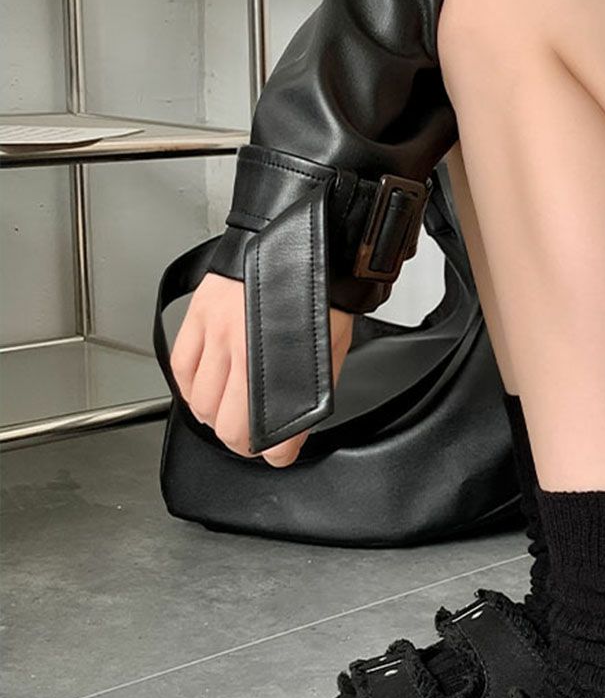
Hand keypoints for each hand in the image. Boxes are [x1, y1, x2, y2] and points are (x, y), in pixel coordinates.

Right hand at [170, 272, 354, 467]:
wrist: (308, 241)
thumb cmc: (323, 294)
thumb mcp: (330, 352)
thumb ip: (310, 396)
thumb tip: (292, 435)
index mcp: (281, 363)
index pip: (266, 431)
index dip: (273, 453)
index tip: (277, 455)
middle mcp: (244, 350)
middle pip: (225, 422)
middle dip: (239, 441)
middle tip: (251, 440)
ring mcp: (217, 331)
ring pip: (198, 400)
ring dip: (212, 417)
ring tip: (228, 415)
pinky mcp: (199, 314)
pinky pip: (181, 365)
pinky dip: (188, 387)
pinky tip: (202, 391)